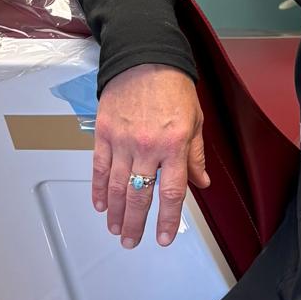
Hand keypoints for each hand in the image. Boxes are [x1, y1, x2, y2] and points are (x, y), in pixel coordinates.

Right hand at [92, 64, 209, 247]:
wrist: (144, 58)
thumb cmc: (172, 86)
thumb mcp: (194, 121)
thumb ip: (195, 156)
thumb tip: (202, 183)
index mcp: (174, 145)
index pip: (172, 192)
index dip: (168, 219)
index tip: (164, 238)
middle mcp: (148, 147)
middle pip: (140, 196)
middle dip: (136, 224)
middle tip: (131, 241)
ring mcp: (123, 141)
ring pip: (118, 187)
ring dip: (117, 213)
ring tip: (116, 230)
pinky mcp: (104, 133)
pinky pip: (100, 168)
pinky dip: (99, 189)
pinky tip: (101, 205)